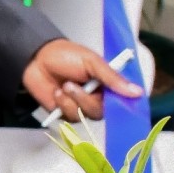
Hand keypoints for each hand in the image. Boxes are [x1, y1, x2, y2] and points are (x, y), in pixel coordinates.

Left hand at [21, 38, 143, 123]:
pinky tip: (56, 92)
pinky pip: (71, 117)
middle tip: (72, 85)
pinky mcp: (67, 113)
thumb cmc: (65, 55)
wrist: (36, 59)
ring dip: (72, 100)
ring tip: (63, 85)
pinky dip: (63, 104)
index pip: (123, 100)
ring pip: (86, 115)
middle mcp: (97, 97)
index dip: (122, 104)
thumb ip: (112, 78)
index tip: (117, 103)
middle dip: (86, 99)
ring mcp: (82, 106)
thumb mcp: (91, 62)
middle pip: (102, 112)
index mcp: (107, 84)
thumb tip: (137, 91)